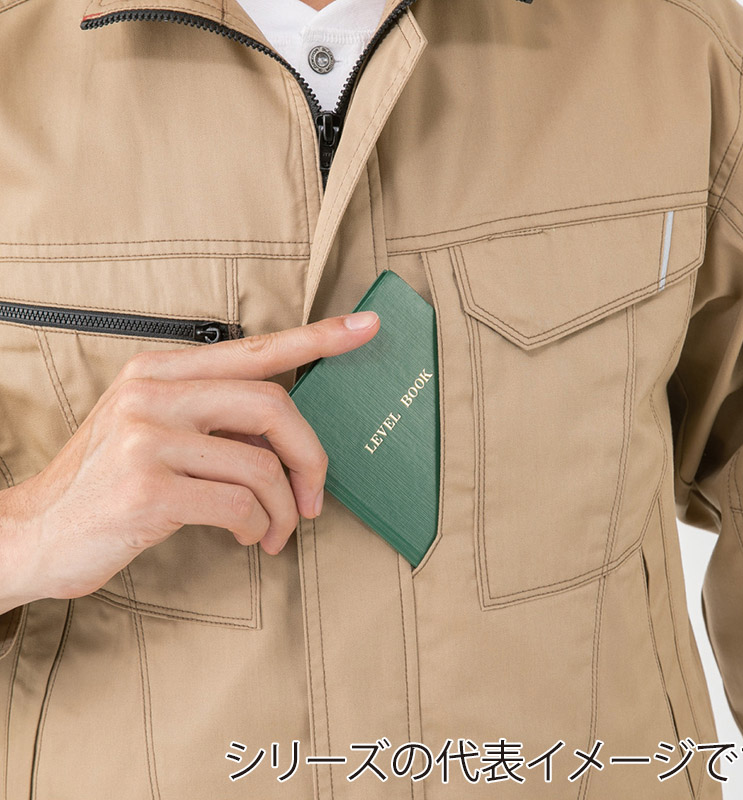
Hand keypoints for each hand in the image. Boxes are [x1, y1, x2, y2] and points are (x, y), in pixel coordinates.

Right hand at [0, 310, 379, 612]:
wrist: (32, 533)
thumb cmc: (106, 485)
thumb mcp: (152, 432)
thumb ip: (214, 421)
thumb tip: (287, 438)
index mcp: (160, 371)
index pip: (256, 348)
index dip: (318, 338)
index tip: (365, 327)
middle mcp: (153, 393)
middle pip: (273, 407)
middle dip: (311, 458)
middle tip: (315, 497)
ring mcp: (147, 438)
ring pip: (261, 465)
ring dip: (284, 508)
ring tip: (276, 530)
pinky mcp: (148, 489)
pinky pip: (240, 505)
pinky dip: (259, 527)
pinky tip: (251, 538)